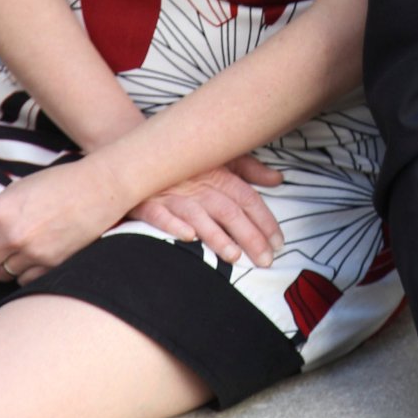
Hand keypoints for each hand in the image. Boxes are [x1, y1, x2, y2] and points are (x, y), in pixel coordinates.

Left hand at [0, 156, 126, 284]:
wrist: (100, 188)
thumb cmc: (60, 183)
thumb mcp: (18, 189)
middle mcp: (12, 235)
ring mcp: (32, 253)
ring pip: (0, 275)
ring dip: (5, 265)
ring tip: (20, 248)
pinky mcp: (51, 265)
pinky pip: (23, 281)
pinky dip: (25, 272)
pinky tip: (35, 255)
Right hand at [128, 159, 283, 266]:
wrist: (138, 157)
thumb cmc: (186, 164)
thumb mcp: (220, 159)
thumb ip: (249, 170)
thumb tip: (278, 178)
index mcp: (218, 175)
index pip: (247, 199)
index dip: (265, 221)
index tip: (279, 243)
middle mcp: (198, 186)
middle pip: (229, 211)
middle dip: (250, 236)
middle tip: (266, 260)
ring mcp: (172, 195)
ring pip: (198, 215)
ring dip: (216, 236)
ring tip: (234, 255)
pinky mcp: (146, 204)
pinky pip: (159, 215)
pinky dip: (174, 225)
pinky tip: (188, 238)